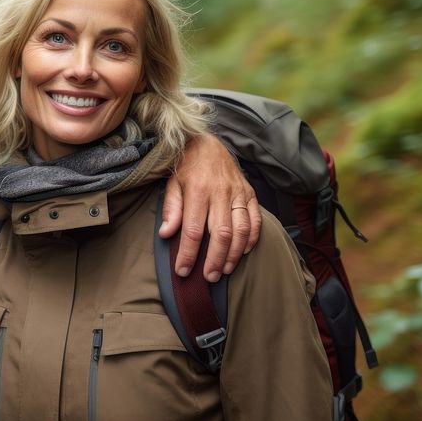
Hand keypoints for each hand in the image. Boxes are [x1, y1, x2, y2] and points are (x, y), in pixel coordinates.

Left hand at [158, 133, 259, 281]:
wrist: (207, 142)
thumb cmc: (186, 167)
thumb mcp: (172, 183)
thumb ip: (171, 209)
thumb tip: (166, 234)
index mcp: (197, 191)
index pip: (192, 230)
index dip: (188, 254)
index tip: (183, 271)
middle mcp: (220, 192)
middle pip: (220, 234)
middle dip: (214, 259)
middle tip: (208, 278)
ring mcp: (238, 193)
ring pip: (241, 230)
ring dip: (234, 254)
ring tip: (224, 270)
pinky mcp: (250, 193)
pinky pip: (255, 220)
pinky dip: (251, 239)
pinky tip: (242, 252)